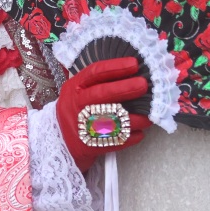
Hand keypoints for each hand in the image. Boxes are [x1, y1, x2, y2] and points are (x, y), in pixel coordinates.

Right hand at [56, 56, 151, 171]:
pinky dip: (130, 138)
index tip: (135, 64)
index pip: (94, 73)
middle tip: (143, 85)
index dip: (115, 67)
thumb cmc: (77, 109)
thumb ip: (98, 82)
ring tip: (149, 117)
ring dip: (134, 119)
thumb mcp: (78, 90)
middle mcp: (77, 106)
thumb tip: (133, 73)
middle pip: (101, 94)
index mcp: (74, 88)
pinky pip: (114, 142)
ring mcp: (82, 126)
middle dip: (125, 88)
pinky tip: (140, 133)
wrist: (60, 140)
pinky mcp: (89, 146)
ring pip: (111, 120)